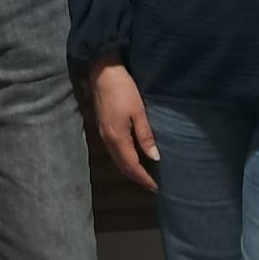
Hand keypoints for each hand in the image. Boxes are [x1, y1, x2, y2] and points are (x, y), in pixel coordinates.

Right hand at [88, 59, 158, 192]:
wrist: (102, 71)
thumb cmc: (123, 89)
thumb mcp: (138, 111)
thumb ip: (145, 135)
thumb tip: (155, 157)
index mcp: (117, 138)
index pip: (131, 166)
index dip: (143, 178)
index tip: (155, 187)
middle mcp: (107, 140)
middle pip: (121, 166)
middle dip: (136, 177)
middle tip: (151, 185)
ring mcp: (103, 134)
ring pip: (116, 159)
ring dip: (129, 169)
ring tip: (143, 174)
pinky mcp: (102, 127)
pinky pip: (113, 151)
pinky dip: (123, 159)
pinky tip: (132, 156)